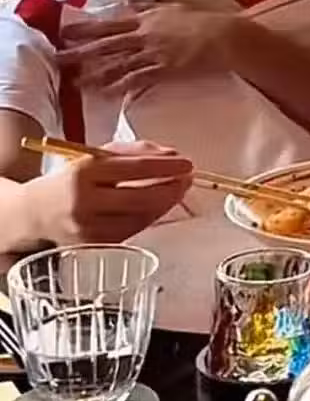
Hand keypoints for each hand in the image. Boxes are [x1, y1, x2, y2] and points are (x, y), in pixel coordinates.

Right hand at [25, 140, 193, 244]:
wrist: (30, 215)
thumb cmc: (70, 180)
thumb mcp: (95, 157)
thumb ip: (134, 152)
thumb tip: (171, 156)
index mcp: (84, 172)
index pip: (134, 169)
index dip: (166, 167)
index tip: (187, 164)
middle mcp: (84, 202)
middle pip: (141, 198)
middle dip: (172, 189)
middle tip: (188, 179)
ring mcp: (87, 229)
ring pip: (140, 218)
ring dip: (166, 204)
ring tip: (179, 190)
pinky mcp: (92, 247)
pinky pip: (131, 231)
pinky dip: (149, 218)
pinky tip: (159, 206)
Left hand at [58, 3, 244, 94]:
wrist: (227, 36)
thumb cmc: (207, 18)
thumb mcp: (176, 5)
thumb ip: (150, 7)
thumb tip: (128, 5)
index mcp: (149, 18)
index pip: (111, 23)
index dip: (87, 28)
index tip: (65, 31)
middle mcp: (146, 35)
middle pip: (107, 44)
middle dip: (80, 52)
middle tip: (57, 58)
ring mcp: (154, 53)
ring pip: (117, 64)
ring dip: (94, 73)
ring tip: (74, 81)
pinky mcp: (164, 70)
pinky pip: (136, 80)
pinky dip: (119, 87)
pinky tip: (104, 93)